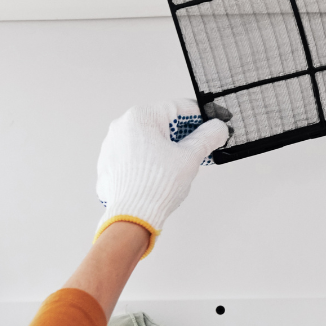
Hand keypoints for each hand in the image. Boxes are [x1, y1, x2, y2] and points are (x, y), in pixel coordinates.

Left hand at [94, 100, 229, 254]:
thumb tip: (217, 128)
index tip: (213, 125)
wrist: (131, 216)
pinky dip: (149, 161)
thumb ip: (207, 137)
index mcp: (141, 117)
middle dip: (183, 136)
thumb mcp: (190, 157)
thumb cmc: (155, 186)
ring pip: (148, 140)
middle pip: (162, 124)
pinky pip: (135, 155)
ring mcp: (112, 144)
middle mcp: (122, 126)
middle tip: (200, 149)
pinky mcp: (109, 163)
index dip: (201, 117)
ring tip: (179, 167)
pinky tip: (160, 175)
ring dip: (166, 148)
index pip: (179, 108)